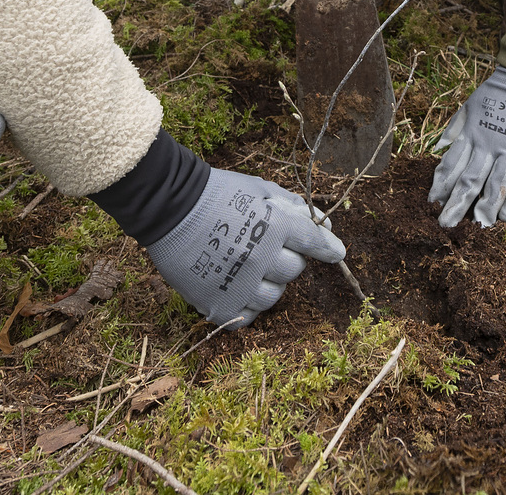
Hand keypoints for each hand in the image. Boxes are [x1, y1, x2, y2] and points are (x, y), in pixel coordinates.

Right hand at [145, 169, 345, 328]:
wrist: (168, 207)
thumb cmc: (217, 193)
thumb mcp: (259, 188)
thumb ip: (293, 206)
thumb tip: (324, 222)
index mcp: (276, 227)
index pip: (314, 243)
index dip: (328, 248)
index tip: (336, 252)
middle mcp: (263, 259)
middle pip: (294, 271)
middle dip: (286, 258)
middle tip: (267, 247)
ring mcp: (241, 285)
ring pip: (273, 296)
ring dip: (267, 283)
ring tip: (248, 267)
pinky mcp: (221, 304)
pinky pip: (248, 316)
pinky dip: (246, 304)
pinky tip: (236, 286)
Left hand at [430, 66, 505, 227]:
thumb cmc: (495, 93)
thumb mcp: (468, 107)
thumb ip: (454, 129)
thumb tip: (437, 148)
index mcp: (470, 135)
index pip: (451, 166)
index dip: (441, 186)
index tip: (434, 201)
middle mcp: (488, 146)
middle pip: (468, 182)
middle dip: (455, 205)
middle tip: (444, 223)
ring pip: (494, 187)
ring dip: (483, 209)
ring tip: (475, 225)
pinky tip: (504, 216)